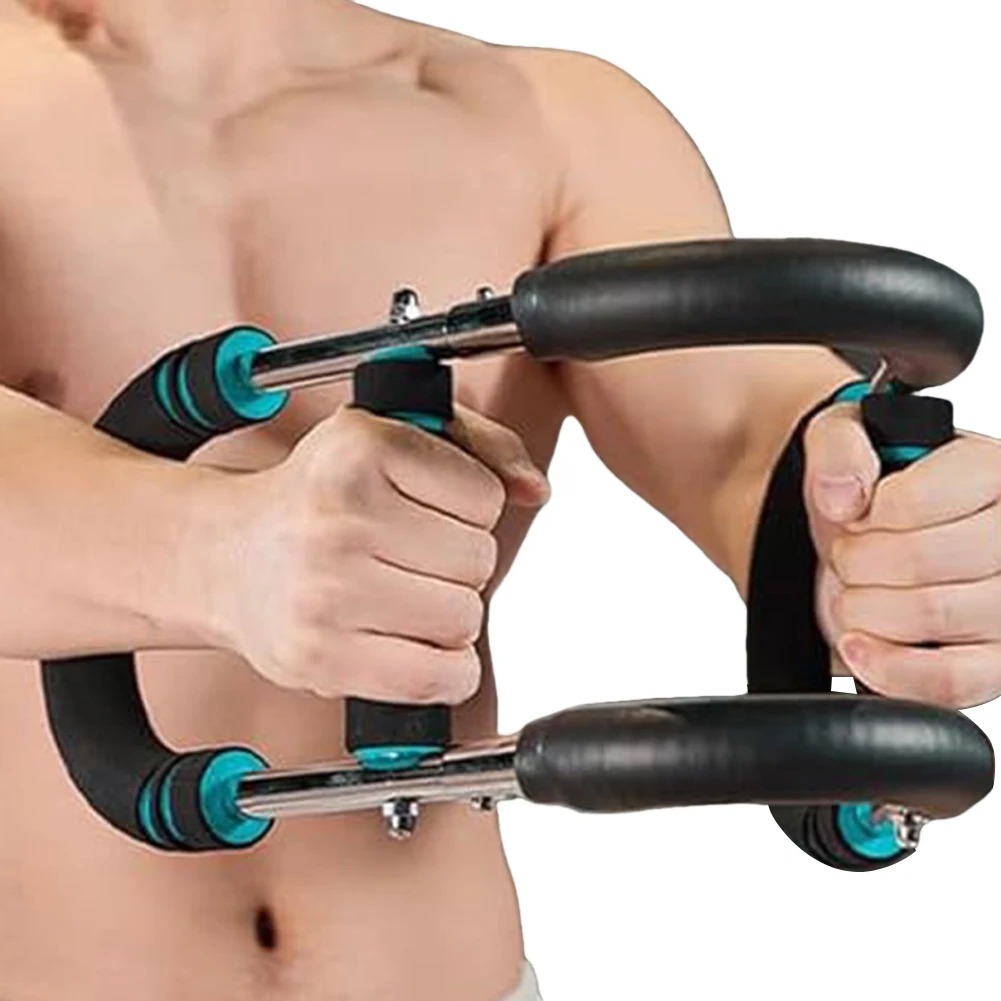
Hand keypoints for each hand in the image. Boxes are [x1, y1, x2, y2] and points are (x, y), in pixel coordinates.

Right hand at [212, 404, 549, 703]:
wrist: (229, 558)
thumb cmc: (318, 497)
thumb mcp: (389, 436)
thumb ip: (480, 445)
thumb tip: (535, 489)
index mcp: (359, 447)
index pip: (487, 496)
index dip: (468, 508)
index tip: (427, 510)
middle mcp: (338, 516)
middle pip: (479, 560)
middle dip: (456, 563)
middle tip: (405, 556)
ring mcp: (325, 590)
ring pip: (464, 618)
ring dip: (446, 614)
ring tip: (397, 594)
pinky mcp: (320, 657)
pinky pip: (439, 677)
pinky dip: (446, 670)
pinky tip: (413, 643)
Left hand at [805, 400, 1000, 708]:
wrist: (875, 546)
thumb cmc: (872, 491)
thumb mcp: (844, 441)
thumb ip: (837, 449)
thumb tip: (844, 497)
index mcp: (993, 470)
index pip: (911, 504)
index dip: (862, 518)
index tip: (856, 517)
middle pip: (918, 563)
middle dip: (857, 564)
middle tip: (851, 557)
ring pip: (932, 617)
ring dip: (865, 609)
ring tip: (859, 591)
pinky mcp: (999, 664)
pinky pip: (951, 681)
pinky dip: (891, 668)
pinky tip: (859, 644)